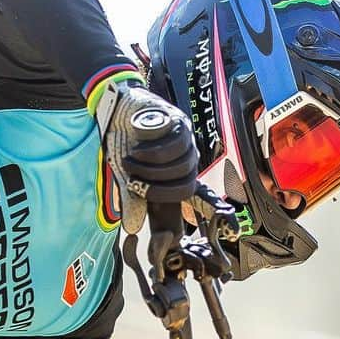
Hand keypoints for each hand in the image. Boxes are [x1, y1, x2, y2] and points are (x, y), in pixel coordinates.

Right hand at [93, 78, 199, 234]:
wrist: (116, 110)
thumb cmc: (124, 143)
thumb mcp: (125, 176)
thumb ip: (131, 199)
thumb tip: (131, 227)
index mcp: (178, 175)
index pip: (198, 197)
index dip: (212, 209)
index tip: (222, 222)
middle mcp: (187, 160)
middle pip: (185, 186)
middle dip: (156, 189)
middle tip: (133, 182)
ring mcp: (186, 141)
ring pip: (181, 167)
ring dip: (151, 169)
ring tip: (130, 162)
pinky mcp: (180, 123)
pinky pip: (174, 146)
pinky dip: (153, 153)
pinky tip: (138, 150)